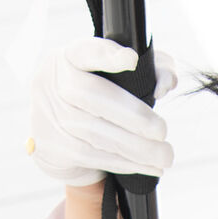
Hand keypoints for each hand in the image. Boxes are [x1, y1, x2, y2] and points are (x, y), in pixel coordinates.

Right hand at [29, 36, 176, 186]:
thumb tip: (165, 84)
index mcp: (71, 57)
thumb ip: (153, 69)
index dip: (108, 55)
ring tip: (165, 156)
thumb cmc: (102, 97)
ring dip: (137, 148)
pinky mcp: (55, 147)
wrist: (56, 133)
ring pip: (96, 133)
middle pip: (93, 96)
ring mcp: (51, 116)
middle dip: (134, 116)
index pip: (87, 51)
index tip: (132, 60)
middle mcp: (55, 83)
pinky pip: (94, 156)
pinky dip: (126, 164)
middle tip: (162, 131)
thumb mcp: (123, 74)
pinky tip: (150, 167)